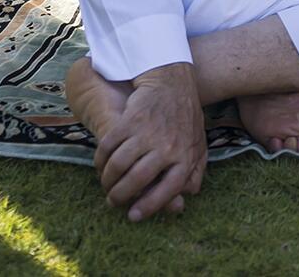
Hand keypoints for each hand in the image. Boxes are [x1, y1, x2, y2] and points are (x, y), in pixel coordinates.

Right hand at [95, 64, 205, 221]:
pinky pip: (109, 145)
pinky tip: (100, 164)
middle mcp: (167, 147)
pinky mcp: (130, 120)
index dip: (148, 206)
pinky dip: (100, 159)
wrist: (173, 82)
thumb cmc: (186, 117)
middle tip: (113, 201)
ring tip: (106, 185)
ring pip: (119, 165)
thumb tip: (185, 199)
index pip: (167, 190)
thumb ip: (194, 172)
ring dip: (107, 179)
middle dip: (120, 196)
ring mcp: (147, 133)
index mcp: (185, 157)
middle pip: (137, 180)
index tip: (133, 215)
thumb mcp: (198, 145)